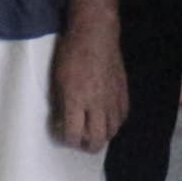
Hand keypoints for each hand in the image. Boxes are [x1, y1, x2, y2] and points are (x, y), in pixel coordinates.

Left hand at [50, 22, 126, 154]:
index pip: (73, 134)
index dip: (65, 138)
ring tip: (92, 130)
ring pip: (111, 132)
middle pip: (96, 140)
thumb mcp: (58, 79)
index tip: (60, 131)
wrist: (96, 34)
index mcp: (77, 99)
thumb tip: (61, 121)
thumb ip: (61, 103)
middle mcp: (97, 104)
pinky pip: (122, 117)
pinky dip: (114, 123)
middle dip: (85, 145)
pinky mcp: (123, 93)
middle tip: (78, 139)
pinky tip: (106, 118)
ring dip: (100, 135)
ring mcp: (113, 99)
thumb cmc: (71, 53)